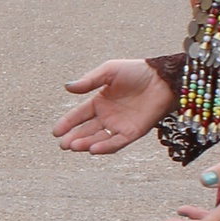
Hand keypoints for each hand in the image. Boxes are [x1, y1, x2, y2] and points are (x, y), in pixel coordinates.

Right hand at [54, 58, 174, 154]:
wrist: (163, 78)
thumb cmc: (137, 71)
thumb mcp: (109, 71)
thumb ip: (89, 81)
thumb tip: (67, 88)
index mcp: (100, 102)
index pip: (79, 115)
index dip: (67, 123)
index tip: (55, 132)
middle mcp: (108, 116)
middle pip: (86, 130)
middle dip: (74, 138)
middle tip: (63, 145)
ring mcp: (120, 126)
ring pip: (99, 139)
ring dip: (86, 144)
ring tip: (74, 146)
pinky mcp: (133, 133)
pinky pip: (117, 142)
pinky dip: (105, 147)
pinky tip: (93, 149)